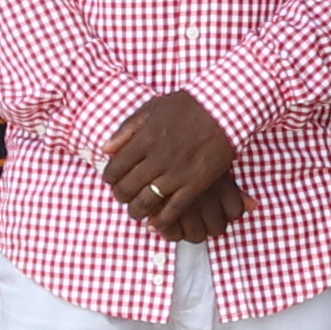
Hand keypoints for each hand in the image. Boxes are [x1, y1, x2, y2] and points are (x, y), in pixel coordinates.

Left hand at [105, 90, 248, 243]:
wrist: (224, 109)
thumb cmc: (188, 106)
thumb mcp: (153, 108)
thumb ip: (128, 129)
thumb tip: (106, 149)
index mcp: (145, 139)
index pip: (116, 168)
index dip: (110, 178)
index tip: (112, 180)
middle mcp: (157, 158)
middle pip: (128, 187)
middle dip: (120, 196)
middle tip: (122, 197)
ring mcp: (176, 173)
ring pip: (147, 201)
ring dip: (137, 211)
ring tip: (136, 212)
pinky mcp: (195, 184)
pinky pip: (174, 209)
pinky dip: (162, 219)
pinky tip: (156, 223)